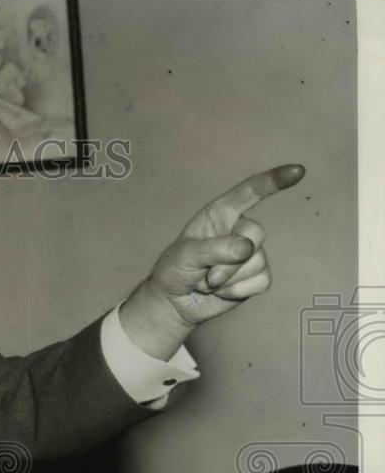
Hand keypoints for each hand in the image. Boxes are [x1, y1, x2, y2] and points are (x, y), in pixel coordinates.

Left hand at [121, 164, 304, 359]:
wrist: (175, 302)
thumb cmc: (175, 269)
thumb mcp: (186, 255)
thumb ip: (215, 249)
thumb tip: (248, 248)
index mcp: (219, 214)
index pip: (249, 192)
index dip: (273, 181)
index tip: (297, 170)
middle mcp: (238, 230)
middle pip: (256, 234)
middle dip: (229, 259)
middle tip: (205, 274)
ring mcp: (251, 254)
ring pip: (257, 262)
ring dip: (228, 279)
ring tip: (208, 282)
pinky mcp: (257, 276)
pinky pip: (262, 281)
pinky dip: (238, 290)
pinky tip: (223, 292)